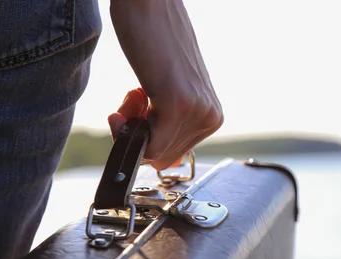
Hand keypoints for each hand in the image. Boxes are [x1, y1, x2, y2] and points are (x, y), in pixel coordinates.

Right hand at [109, 0, 223, 170]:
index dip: (146, 137)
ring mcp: (198, 111)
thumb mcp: (169, 91)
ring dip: (131, 125)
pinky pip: (150, 146)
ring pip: (155, 152)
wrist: (149, 2)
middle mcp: (211, 116)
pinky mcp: (180, 104)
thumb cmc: (153, 41)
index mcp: (213, 115)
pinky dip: (127, 129)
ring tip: (132, 93)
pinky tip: (130, 95)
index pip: (173, 153)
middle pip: (164, 156)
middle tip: (130, 99)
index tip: (135, 109)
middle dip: (139, 133)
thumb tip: (161, 162)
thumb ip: (169, 122)